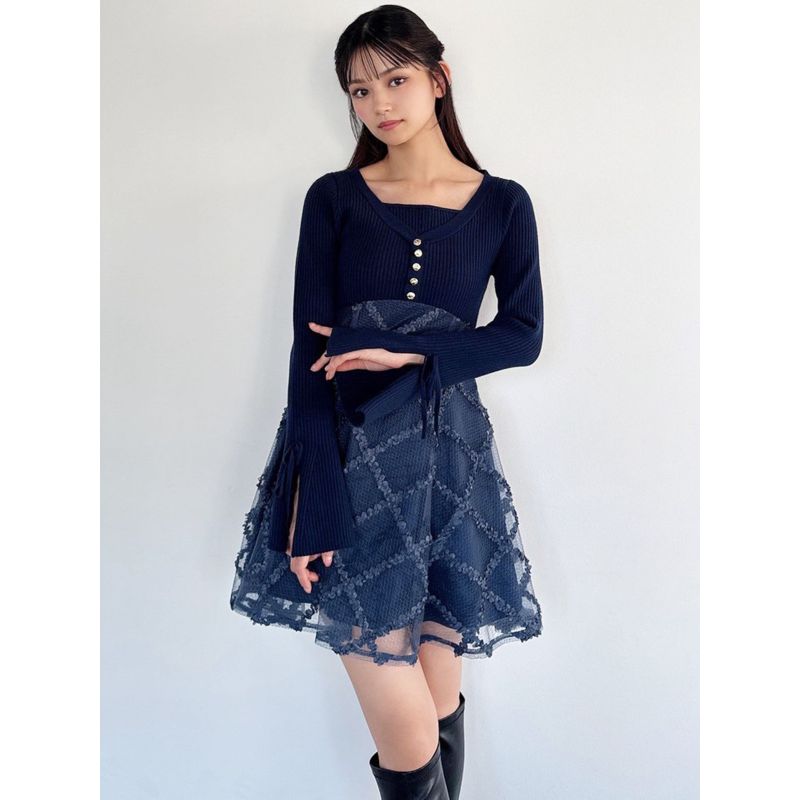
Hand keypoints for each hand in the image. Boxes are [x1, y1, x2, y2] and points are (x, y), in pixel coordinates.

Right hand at [284, 474, 333, 592]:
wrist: (311, 473)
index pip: (297, 566)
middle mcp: (292, 534)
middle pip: (297, 560)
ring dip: (309, 555)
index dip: (303, 579)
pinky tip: (317, 540)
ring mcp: (292, 526)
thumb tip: (328, 560)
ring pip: (296, 549)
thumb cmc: (322, 496)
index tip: (309, 589)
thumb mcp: (332, 524)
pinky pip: (296, 539)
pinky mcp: (294, 520)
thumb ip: (328, 544)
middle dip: (308, 568)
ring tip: (324, 552)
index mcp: (299, 537)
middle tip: (320, 575)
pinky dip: (306, 544)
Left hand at [307, 321, 423, 378]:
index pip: (336, 334)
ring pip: (336, 353)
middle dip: (322, 358)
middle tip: (313, 368)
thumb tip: (335, 367)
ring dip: (328, 365)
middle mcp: (354, 340)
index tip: (311, 325)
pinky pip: (343, 357)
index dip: (323, 329)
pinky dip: (335, 365)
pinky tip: (331, 373)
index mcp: (355, 341)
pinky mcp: (360, 349)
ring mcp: (357, 343)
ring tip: (325, 375)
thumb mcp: (363, 363)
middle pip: (333, 347)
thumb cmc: (386, 358)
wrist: (402, 357)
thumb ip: (349, 364)